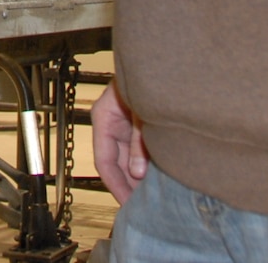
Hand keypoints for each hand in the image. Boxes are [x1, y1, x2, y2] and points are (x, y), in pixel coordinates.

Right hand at [90, 83, 148, 203]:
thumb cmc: (148, 77)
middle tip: (144, 205)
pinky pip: (141, 152)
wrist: (164, 62)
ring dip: (141, 176)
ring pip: (130, 159)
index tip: (127, 203)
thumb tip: (137, 173)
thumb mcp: (141, 114)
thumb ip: (138, 143)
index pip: (104, 161)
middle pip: (118, 163)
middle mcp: (113, 124)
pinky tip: (160, 179)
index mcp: (103, 118)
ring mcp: (127, 126)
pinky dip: (149, 165)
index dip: (115, 185)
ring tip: (154, 195)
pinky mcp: (141, 127)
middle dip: (130, 184)